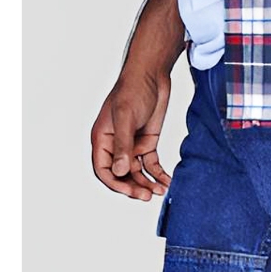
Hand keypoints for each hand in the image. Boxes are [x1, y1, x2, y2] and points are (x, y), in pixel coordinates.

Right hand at [91, 70, 171, 200]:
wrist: (152, 75)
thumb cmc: (133, 90)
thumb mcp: (126, 117)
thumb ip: (122, 145)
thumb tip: (118, 171)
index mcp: (102, 139)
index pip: (103, 170)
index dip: (116, 183)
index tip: (131, 191)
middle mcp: (115, 145)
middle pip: (121, 175)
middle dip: (134, 187)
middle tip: (148, 196)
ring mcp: (131, 146)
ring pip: (137, 173)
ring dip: (148, 184)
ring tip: (161, 191)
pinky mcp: (147, 144)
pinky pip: (151, 166)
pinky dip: (159, 175)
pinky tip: (168, 182)